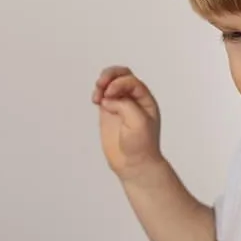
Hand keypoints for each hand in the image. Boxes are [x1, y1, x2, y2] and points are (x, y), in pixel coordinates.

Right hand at [92, 66, 162, 180]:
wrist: (134, 165)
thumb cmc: (142, 146)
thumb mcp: (139, 122)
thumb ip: (125, 106)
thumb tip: (108, 100)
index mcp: (145, 100)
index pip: (131, 81)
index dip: (119, 83)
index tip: (111, 94)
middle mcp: (133, 100)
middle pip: (122, 75)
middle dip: (110, 75)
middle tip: (101, 83)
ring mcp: (120, 105)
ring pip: (110, 83)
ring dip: (102, 83)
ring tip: (97, 94)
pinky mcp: (108, 113)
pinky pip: (102, 96)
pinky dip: (97, 93)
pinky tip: (95, 99)